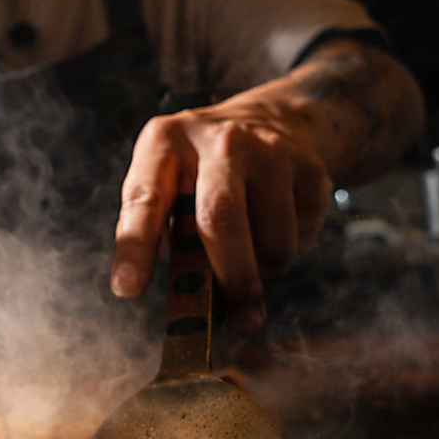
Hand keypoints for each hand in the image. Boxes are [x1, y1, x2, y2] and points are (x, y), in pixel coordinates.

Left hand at [110, 92, 332, 331]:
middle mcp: (219, 140)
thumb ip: (161, 230)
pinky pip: (303, 236)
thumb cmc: (203, 168)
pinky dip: (290, 251)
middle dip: (229, 278)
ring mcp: (269, 150)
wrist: (276, 119)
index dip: (134, 248)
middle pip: (220, 219)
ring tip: (251, 263)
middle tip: (237, 318)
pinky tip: (277, 229)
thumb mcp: (168, 179)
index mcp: (165, 143)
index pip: (144, 199)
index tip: (127, 289)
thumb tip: (185, 299)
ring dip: (263, 271)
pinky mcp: (310, 168)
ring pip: (272, 239)